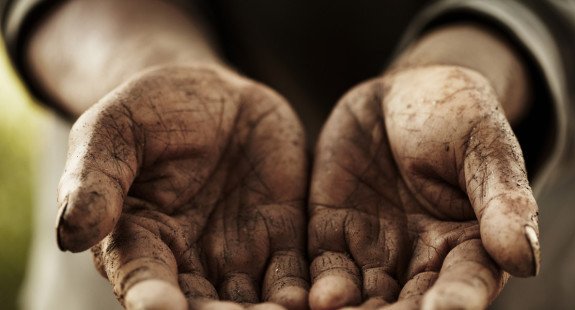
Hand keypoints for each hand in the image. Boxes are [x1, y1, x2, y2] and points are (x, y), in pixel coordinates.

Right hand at [55, 65, 308, 309]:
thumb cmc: (151, 110)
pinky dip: (312, 294)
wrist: (212, 96)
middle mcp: (189, 261)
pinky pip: (298, 275)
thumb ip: (96, 177)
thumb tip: (72, 230)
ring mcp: (239, 254)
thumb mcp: (115, 130)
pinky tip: (327, 298)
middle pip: (204, 304)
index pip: (142, 278)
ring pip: (255, 302)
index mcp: (139, 240)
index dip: (152, 295)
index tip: (162, 308)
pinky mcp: (282, 238)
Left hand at [308, 66, 539, 308]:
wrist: (401, 93)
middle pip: (410, 302)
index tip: (444, 309)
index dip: (457, 297)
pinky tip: (315, 301)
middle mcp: (421, 258)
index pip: (467, 280)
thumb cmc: (458, 115)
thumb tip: (525, 259)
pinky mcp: (333, 233)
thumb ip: (503, 202)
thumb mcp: (486, 147)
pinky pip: (325, 268)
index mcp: (470, 242)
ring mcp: (375, 249)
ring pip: (365, 296)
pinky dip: (319, 290)